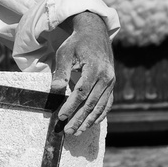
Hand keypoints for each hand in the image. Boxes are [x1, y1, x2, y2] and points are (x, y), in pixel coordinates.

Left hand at [51, 12, 114, 134]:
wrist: (95, 34)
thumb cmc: (77, 44)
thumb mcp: (65, 54)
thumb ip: (61, 72)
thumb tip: (55, 89)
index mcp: (95, 68)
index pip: (82, 92)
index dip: (71, 106)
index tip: (61, 116)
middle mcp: (106, 77)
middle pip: (91, 103)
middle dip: (79, 119)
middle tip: (68, 131)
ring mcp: (111, 82)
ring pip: (100, 106)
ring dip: (89, 121)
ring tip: (77, 132)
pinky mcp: (111, 85)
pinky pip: (107, 103)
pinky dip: (100, 115)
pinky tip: (90, 124)